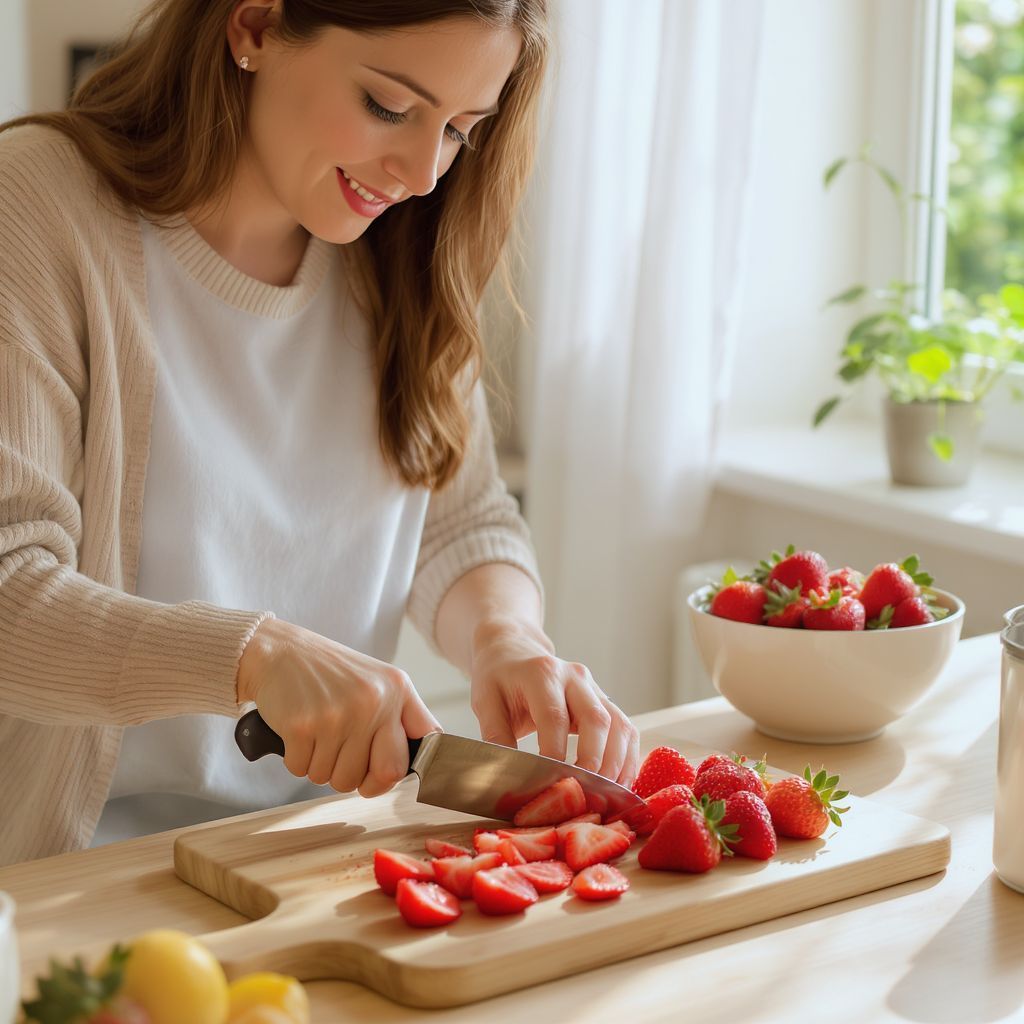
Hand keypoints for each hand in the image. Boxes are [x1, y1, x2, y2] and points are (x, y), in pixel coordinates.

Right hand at [236, 619, 441, 796]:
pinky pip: (303, 771)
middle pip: (380, 776)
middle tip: (342, 757)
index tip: (380, 775)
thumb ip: (401, 718)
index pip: (418, 750)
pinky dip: (297, 760)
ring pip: (337, 780)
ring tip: (318, 734)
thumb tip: (416, 765)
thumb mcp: (377, 682)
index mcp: (397, 690)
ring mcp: (338, 715)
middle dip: (359, 778)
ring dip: (323, 767)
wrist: (279, 651)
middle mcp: (373, 701)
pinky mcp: (303, 726)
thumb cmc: (330, 673)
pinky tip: (299, 732)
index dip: (396, 773)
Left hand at [468, 619, 639, 786]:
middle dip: (594, 761)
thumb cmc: (499, 679)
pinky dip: (627, 758)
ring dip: (617, 763)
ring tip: (606, 795)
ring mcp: (594, 687)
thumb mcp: (486, 702)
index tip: (550, 784)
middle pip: (596, 719)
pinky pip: (626, 728)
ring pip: (619, 724)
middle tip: (585, 793)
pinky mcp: (605, 700)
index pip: (554, 716)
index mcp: (541, 673)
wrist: (515, 652)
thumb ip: (496, 737)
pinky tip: (619, 782)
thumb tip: (508, 776)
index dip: (555, 752)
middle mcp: (574, 676)